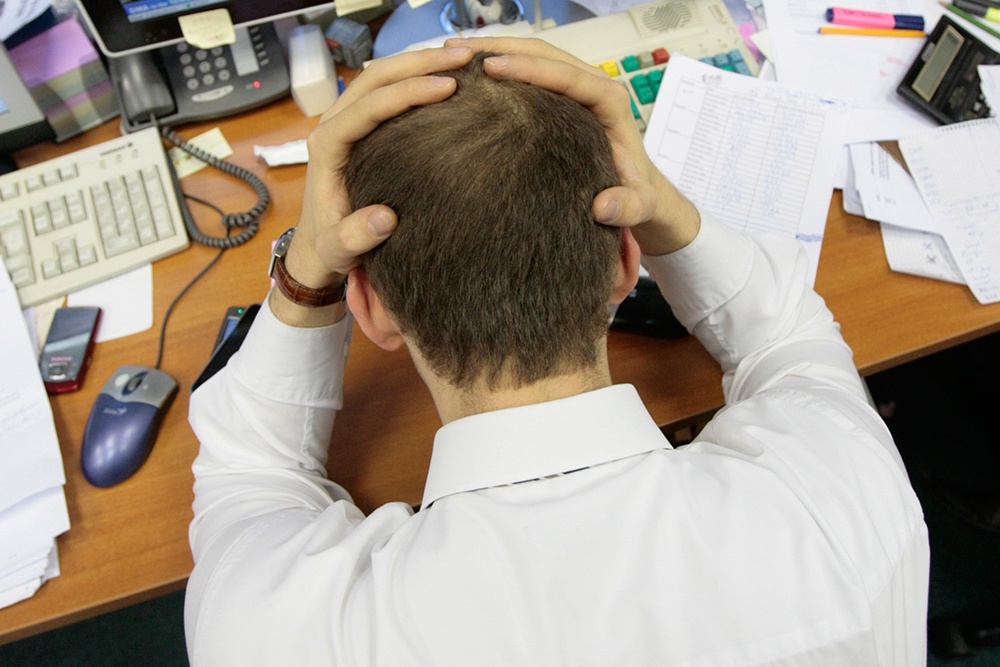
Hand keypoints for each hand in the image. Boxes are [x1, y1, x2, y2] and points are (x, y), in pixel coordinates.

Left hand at [273, 46, 474, 324]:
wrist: (316, 249)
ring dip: (419, 63)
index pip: (370, 105)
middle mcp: (333, 124)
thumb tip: (386, 218)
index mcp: (328, 146)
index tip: (447, 86)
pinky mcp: (359, 126)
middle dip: (419, 62)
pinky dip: (415, 77)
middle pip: (376, 76)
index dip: (408, 91)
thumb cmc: (329, 248)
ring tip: (462, 57)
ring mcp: (345, 121)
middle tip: (464, 57)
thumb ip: (356, 236)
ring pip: (381, 76)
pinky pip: (386, 90)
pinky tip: (446, 76)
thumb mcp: (339, 250)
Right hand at [445, 37, 699, 255]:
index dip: (528, 67)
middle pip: (543, 53)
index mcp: (609, 101)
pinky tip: (468, 71)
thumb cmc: (635, 193)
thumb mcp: (636, 205)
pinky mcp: (562, 95)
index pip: (565, 74)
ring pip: (533, 55)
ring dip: (494, 50)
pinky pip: (529, 70)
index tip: (492, 67)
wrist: (638, 190)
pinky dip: (499, 65)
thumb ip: (627, 206)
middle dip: (500, 48)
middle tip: (457, 52)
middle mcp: (593, 85)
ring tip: (452, 54)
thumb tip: (602, 205)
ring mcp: (576, 86)